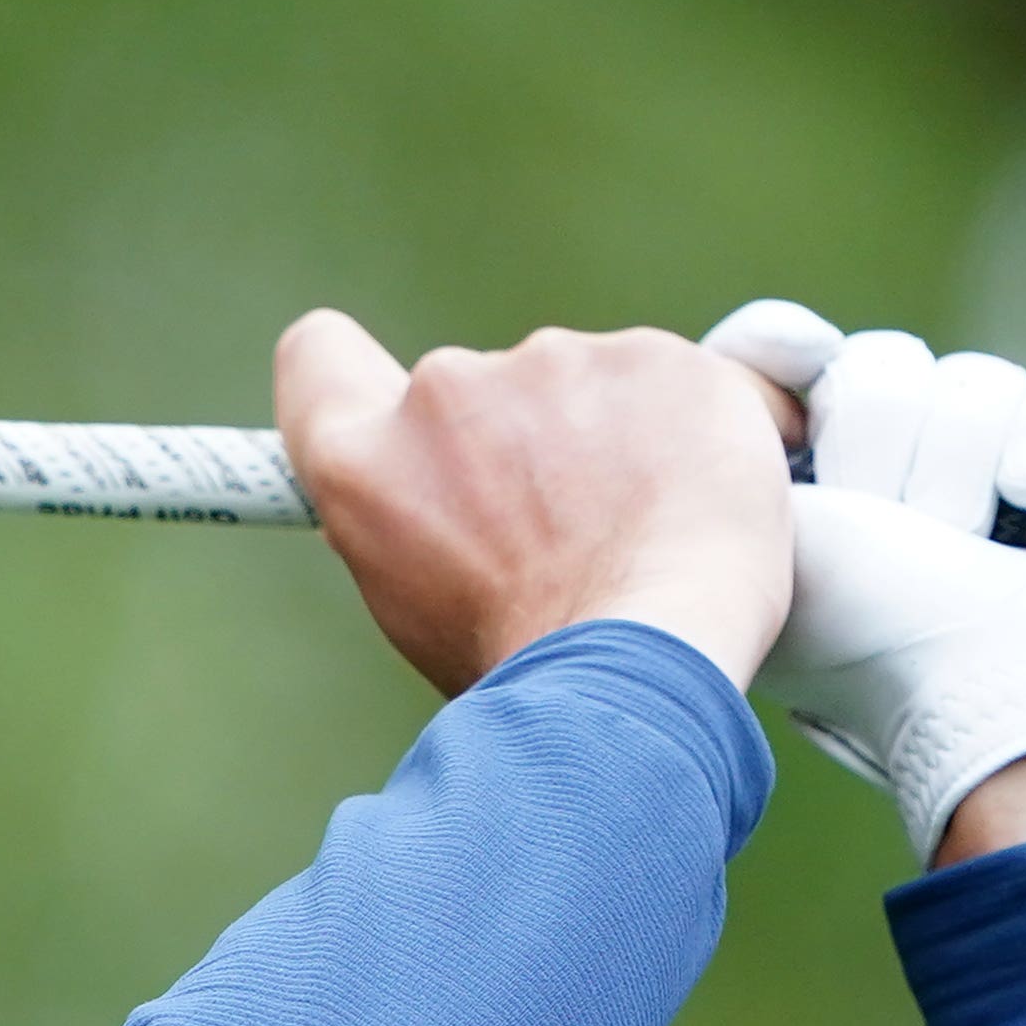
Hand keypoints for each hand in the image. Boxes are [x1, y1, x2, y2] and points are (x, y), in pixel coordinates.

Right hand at [276, 312, 794, 696]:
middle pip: (475, 393)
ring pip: (582, 387)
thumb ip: (411, 520)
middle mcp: (443, 391)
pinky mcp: (654, 356)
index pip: (319, 358)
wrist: (644, 664)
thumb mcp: (418, 606)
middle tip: (570, 535)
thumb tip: (437, 506)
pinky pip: (676, 385)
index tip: (399, 411)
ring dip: (611, 438)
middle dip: (519, 444)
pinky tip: (706, 502)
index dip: (348, 368)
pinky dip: (693, 432)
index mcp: (365, 460)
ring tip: (647, 533)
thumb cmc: (529, 669)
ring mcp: (552, 362)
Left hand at [700, 302, 1025, 864]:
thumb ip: (718, 454)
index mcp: (776, 497)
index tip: (809, 360)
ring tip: (964, 538)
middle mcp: (864, 485)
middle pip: (879, 365)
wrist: (1005, 691)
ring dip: (967, 456)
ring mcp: (964, 488)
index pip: (763, 358)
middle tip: (894, 523)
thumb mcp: (761, 533)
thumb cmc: (869, 629)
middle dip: (891, 441)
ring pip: (972, 380)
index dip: (780, 346)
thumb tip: (729, 379)